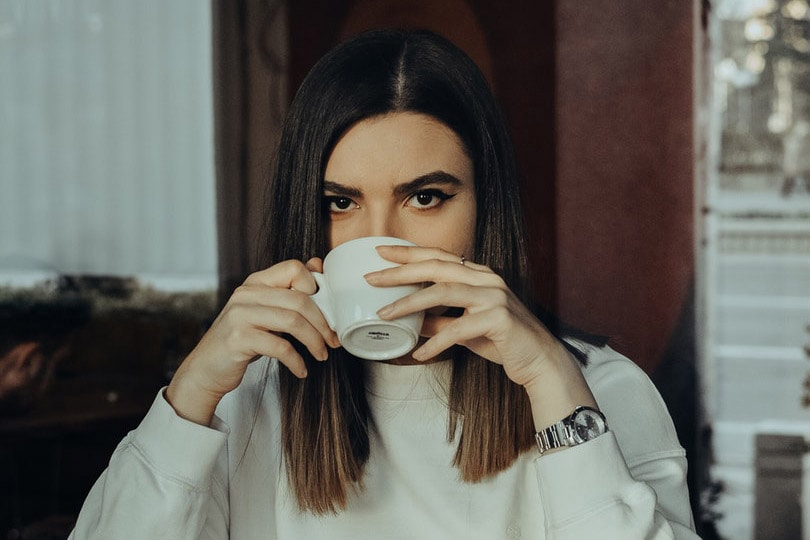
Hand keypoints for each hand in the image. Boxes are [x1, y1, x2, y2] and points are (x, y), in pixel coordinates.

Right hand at [166, 258, 338, 424]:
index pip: (294, 268)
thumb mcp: (265, 312)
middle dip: (323, 323)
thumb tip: (317, 264)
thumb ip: (288, 290)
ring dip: (314, 341)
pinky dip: (296, 361)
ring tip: (322, 354)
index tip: (326, 311)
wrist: (207, 369)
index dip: (316, 287)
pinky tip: (301, 370)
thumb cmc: (242, 340)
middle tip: (333, 341)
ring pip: (293, 321)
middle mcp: (246, 294)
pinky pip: (280, 347)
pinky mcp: (238, 339)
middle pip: (299, 299)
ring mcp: (239, 315)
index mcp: (255, 282)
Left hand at [366, 245, 596, 427]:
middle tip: (371, 278)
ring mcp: (494, 296)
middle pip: (436, 267)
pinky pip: (459, 329)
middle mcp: (487, 279)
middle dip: (400, 272)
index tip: (380, 251)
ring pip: (443, 292)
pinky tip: (419, 354)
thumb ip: (439, 321)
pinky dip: (436, 342)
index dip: (408, 253)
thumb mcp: (464, 329)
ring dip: (410, 304)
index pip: (438, 256)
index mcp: (479, 275)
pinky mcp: (499, 319)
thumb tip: (410, 323)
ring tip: (384, 314)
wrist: (541, 361)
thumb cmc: (503, 342)